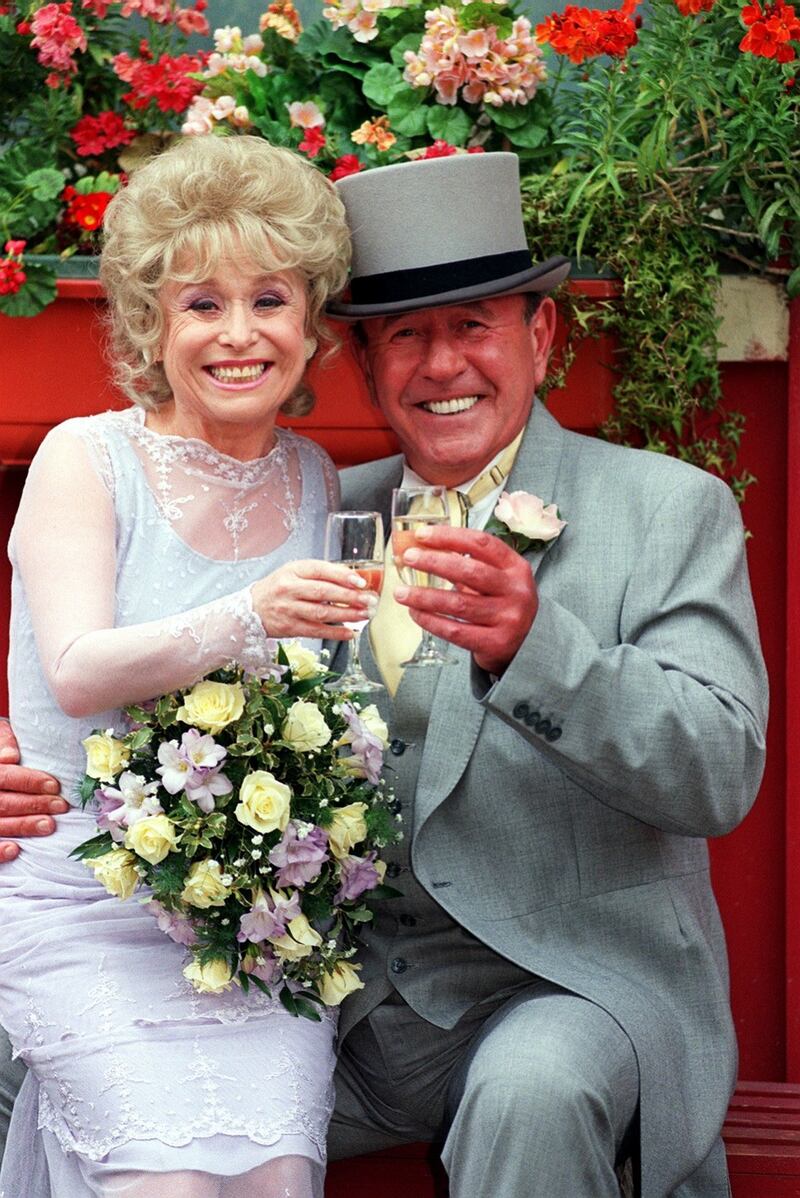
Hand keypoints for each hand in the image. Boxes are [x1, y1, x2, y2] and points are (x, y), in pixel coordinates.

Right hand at [0, 720, 66, 861]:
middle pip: (2, 802)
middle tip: (60, 806)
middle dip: (33, 805)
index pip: (4, 776)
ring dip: (23, 826)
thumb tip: (10, 756)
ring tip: (49, 825)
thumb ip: (4, 740)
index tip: (54, 785)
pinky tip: (15, 850)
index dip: (28, 781)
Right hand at [251, 560, 376, 640]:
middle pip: (323, 592)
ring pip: (321, 613)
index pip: (320, 570)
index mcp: (293, 571)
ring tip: (364, 615)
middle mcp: (290, 589)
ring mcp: (289, 610)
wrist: (252, 608)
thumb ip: (321, 573)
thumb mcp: (295, 572)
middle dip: (350, 597)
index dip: (342, 576)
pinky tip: (350, 632)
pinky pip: (316, 631)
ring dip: (346, 615)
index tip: (360, 582)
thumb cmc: (279, 587)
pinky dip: (335, 632)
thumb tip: (352, 579)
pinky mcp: (291, 628)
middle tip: (369, 600)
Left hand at [395, 525, 537, 676]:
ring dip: (424, 596)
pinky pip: (456, 630)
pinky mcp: (496, 643)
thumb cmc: (500, 605)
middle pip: (470, 571)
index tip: (422, 534)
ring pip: (458, 603)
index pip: (481, 543)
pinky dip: (431, 621)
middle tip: (409, 558)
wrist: (522, 646)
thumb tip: (422, 548)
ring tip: (401, 592)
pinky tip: (416, 613)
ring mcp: (508, 618)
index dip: (449, 536)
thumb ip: (467, 563)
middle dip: (434, 562)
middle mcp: (516, 591)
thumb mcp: (496, 579)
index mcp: (516, 567)